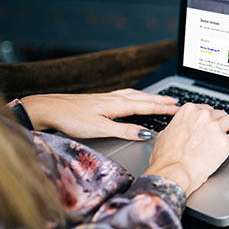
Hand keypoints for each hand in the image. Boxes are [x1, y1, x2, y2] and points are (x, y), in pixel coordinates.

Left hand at [21, 89, 179, 139]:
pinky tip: (134, 98)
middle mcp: (114, 98)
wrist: (49, 108)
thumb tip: (145, 133)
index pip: (147, 106)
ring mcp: (107, 97)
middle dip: (161, 100)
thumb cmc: (71, 119)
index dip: (164, 109)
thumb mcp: (100, 129)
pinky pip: (126, 95)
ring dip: (150, 97)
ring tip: (161, 99)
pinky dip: (137, 96)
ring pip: (135, 95)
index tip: (178, 110)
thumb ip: (124, 130)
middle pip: (144, 98)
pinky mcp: (100, 99)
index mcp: (118, 105)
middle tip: (177, 103)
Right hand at [144, 103, 228, 195]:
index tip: (213, 121)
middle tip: (225, 128)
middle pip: (220, 113)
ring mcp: (216, 128)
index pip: (205, 109)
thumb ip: (174, 128)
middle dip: (223, 121)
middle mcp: (203, 116)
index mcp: (188, 111)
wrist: (174, 172)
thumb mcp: (164, 136)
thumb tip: (176, 129)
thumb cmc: (166, 159)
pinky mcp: (226, 142)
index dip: (210, 116)